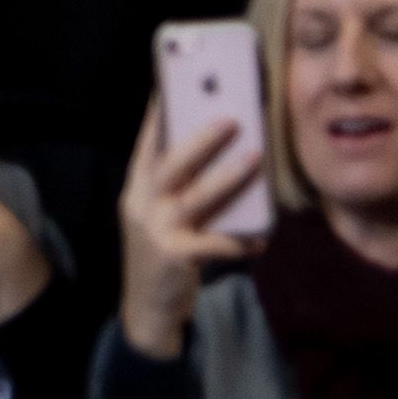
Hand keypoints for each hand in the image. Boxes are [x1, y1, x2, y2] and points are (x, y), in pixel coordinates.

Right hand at [115, 88, 268, 358]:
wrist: (147, 311)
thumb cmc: (161, 256)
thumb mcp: (157, 218)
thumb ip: (179, 192)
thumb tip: (220, 159)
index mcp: (136, 191)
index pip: (146, 147)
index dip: (158, 117)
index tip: (172, 87)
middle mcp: (141, 207)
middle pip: (170, 165)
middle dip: (201, 140)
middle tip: (232, 119)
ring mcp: (156, 232)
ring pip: (195, 198)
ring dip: (227, 177)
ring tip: (256, 158)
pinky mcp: (175, 259)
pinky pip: (215, 245)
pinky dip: (241, 241)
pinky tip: (261, 239)